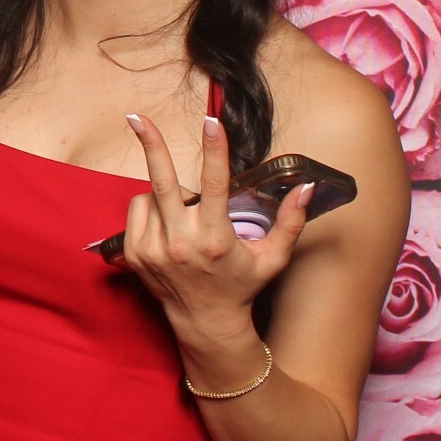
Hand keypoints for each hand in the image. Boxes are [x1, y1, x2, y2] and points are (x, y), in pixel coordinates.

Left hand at [102, 113, 312, 352]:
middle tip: (137, 117)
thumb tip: (306, 187)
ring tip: (185, 216)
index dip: (215, 150)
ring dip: (166, 193)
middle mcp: (181, 244)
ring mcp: (153, 250)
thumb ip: (290, 222)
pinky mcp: (135, 255)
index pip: (214, 186)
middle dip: (152, 145)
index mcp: (215, 240)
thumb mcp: (273, 259)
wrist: (205, 323)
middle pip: (163, 182)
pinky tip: (166, 225)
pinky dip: (150, 208)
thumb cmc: (242, 286)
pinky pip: (137, 210)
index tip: (212, 120)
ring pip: (151, 195)